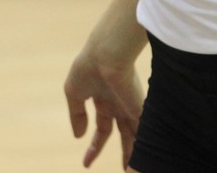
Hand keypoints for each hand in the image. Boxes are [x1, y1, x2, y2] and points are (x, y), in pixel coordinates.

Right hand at [64, 48, 142, 168]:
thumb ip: (76, 114)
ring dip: (134, 155)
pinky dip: (142, 148)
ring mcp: (130, 107)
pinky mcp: (139, 109)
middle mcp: (119, 105)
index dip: (95, 147)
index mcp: (103, 99)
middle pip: (123, 134)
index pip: (102, 129)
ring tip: (133, 172)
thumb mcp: (74, 92)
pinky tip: (142, 161)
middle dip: (123, 153)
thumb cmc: (87, 67)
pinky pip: (142, 133)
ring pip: (134, 137)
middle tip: (125, 172)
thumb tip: (78, 135)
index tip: (86, 163)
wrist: (104, 55)